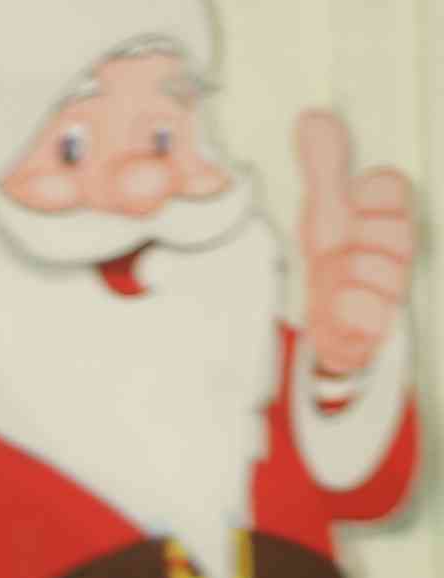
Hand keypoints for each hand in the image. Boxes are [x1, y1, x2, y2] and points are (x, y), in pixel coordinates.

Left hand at [297, 111, 415, 376]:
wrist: (326, 327)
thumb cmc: (331, 265)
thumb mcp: (320, 214)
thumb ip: (322, 169)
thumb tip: (313, 117)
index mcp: (385, 215)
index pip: (393, 186)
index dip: (367, 194)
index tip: (348, 206)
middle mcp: (397, 248)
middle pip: (396, 230)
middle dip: (357, 240)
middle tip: (339, 251)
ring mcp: (393, 287)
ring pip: (385, 271)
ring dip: (350, 276)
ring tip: (335, 279)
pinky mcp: (380, 327)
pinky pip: (372, 314)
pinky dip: (349, 310)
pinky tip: (336, 305)